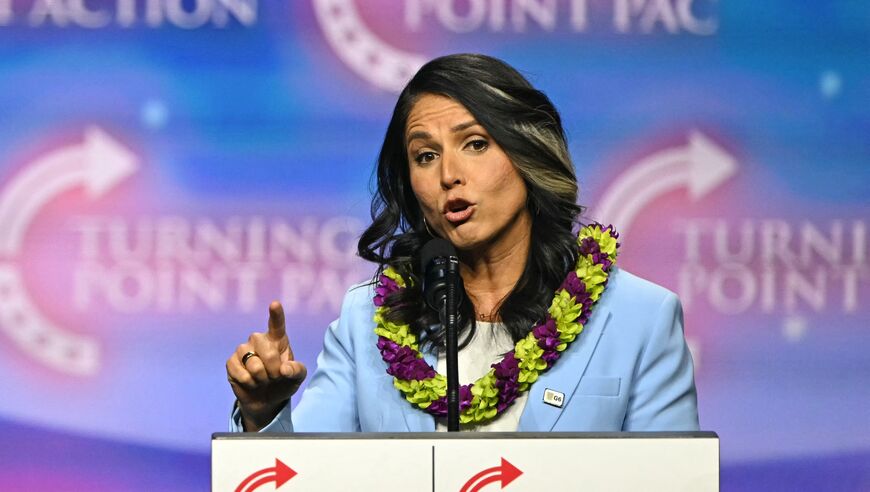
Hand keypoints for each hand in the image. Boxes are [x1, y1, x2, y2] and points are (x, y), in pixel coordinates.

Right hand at [226, 301, 306, 430]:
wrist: (266, 400)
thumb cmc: (283, 383)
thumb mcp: (297, 378)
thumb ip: (297, 370)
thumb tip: (284, 369)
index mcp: (277, 339)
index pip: (276, 324)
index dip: (276, 314)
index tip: (275, 304)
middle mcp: (259, 340)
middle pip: (268, 351)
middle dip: (274, 369)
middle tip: (275, 377)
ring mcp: (243, 349)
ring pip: (253, 364)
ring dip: (261, 378)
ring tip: (262, 380)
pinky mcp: (231, 362)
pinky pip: (241, 373)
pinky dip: (249, 383)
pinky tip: (250, 383)